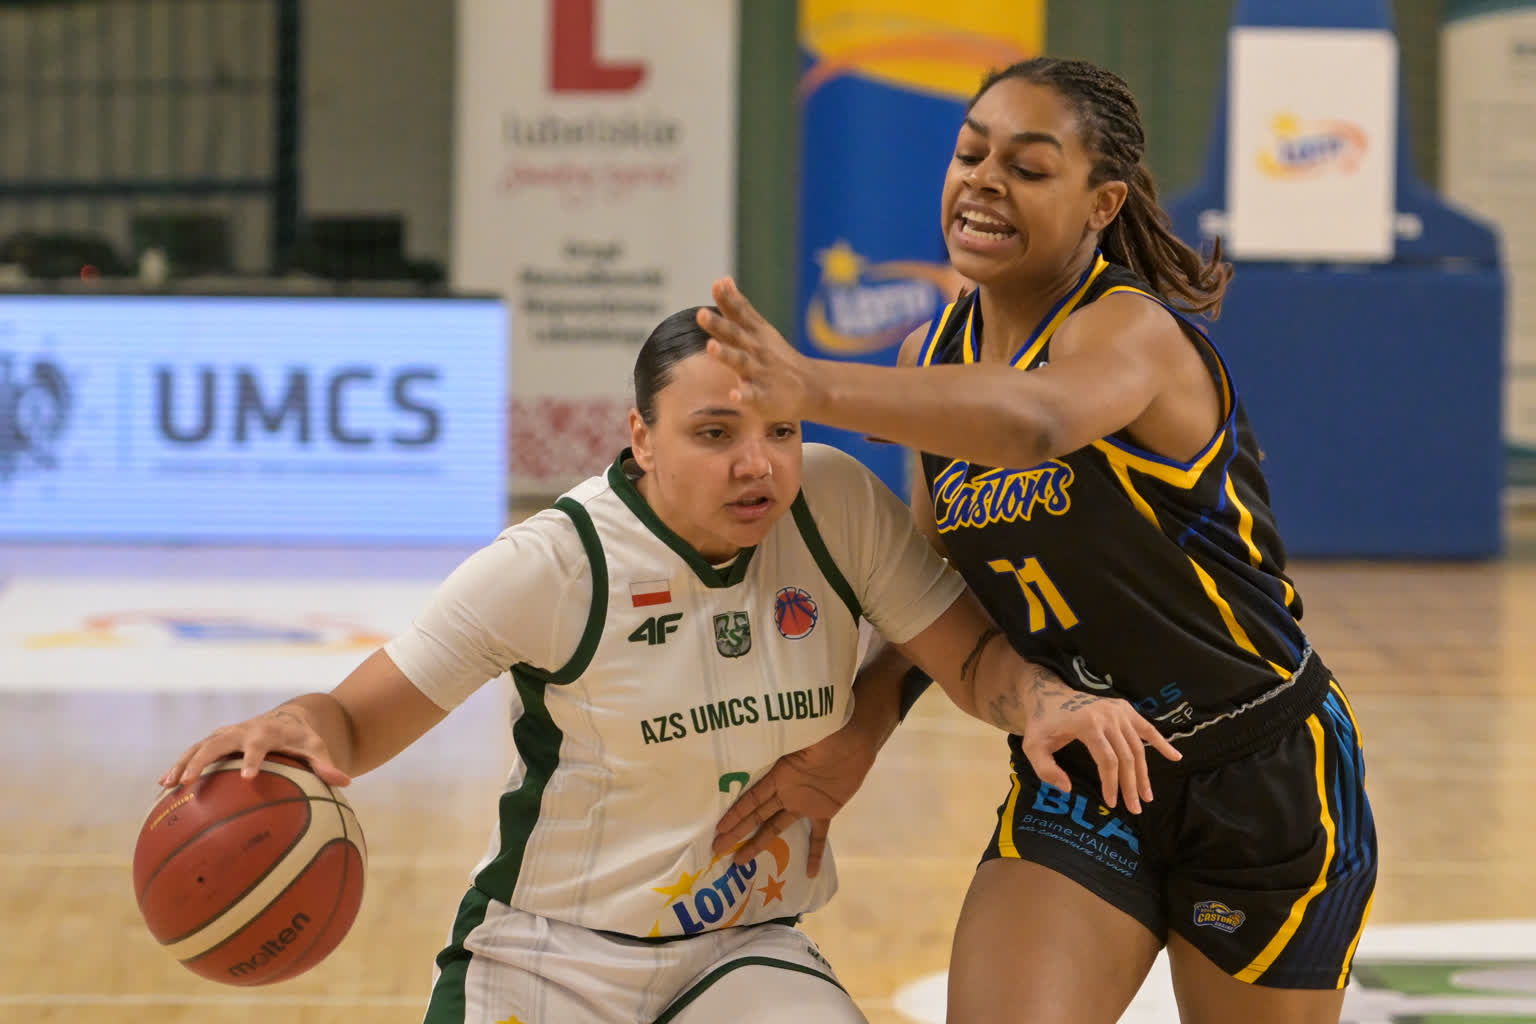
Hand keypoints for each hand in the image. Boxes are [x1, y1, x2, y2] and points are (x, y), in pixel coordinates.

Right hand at [158, 706, 350, 789]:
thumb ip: (327, 765)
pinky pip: (192, 753)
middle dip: (202, 761)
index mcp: (266, 732)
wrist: (288, 719)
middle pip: (217, 744)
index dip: (252, 760)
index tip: (248, 778)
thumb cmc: (304, 739)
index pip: (258, 746)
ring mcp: (225, 735)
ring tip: (167, 787)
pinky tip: (163, 790)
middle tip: (190, 782)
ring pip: (198, 747)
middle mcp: (241, 731)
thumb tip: (346, 782)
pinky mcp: (215, 741)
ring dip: (182, 764)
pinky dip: (178, 767)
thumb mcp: (317, 749)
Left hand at [696, 277, 814, 417]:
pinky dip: (744, 396)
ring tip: (711, 346)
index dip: (727, 299)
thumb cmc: (777, 355)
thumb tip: (722, 280)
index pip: (740, 313)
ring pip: (741, 362)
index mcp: (754, 334)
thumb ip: (739, 307)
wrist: (811, 386)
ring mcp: (760, 373)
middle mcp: (756, 350)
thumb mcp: (760, 328)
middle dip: (718, 325)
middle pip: (735, 335)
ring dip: (726, 354)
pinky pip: (753, 396)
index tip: (716, 285)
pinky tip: (734, 395)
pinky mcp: (764, 396)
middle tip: (701, 314)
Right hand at [711, 720, 877, 877]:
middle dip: (737, 833)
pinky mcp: (825, 809)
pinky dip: (814, 852)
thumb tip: (762, 731)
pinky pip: (818, 834)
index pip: (752, 798)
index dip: (735, 814)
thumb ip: (786, 740)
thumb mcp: (805, 732)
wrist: (857, 737)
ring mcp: (804, 802)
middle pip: (757, 816)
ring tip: (740, 862)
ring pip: (776, 827)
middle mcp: (787, 791)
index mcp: (780, 774)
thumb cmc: (829, 729)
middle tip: (716, 850)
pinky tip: (809, 873)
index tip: (718, 829)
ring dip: (759, 844)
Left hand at [1017, 676, 1181, 815]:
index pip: (1107, 760)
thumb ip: (1046, 770)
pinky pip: (1147, 728)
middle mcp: (1108, 716)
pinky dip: (1162, 742)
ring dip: (1144, 773)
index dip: (1112, 783)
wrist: (1048, 695)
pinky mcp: (1124, 709)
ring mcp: (1118, 711)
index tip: (1111, 803)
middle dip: (1131, 785)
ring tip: (1147, 796)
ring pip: (1138, 747)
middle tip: (1135, 808)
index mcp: (1088, 724)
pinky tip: (1175, 757)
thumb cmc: (1042, 724)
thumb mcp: (1033, 747)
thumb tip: (1068, 789)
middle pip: (1126, 756)